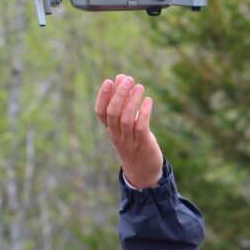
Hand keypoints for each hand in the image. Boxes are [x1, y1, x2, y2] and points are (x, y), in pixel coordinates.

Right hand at [95, 74, 163, 188]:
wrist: (143, 172)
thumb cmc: (134, 141)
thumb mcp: (127, 122)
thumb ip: (124, 100)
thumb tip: (121, 77)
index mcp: (110, 129)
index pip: (100, 112)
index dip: (103, 96)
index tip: (109, 81)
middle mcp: (117, 134)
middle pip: (113, 113)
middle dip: (119, 95)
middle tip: (128, 79)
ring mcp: (129, 140)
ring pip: (126, 119)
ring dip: (133, 101)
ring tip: (140, 87)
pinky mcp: (143, 144)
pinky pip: (141, 128)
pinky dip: (144, 113)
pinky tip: (149, 101)